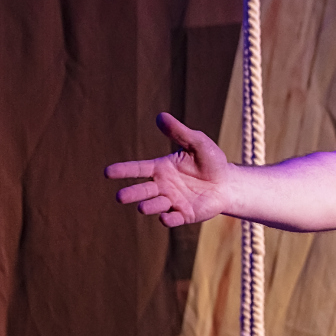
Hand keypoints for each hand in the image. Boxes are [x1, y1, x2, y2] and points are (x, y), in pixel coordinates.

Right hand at [106, 113, 231, 226]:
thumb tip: (161, 116)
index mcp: (161, 169)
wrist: (228, 183)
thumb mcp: (197, 143)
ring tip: (143, 207)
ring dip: (148, 206)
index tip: (107, 172)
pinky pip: (173, 219)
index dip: (123, 170)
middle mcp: (162, 187)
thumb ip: (179, 132)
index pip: (138, 169)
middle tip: (120, 197)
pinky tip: (166, 218)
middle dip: (131, 194)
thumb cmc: (210, 161)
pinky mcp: (184, 214)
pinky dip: (168, 220)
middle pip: (141, 191)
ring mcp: (172, 202)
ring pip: (154, 206)